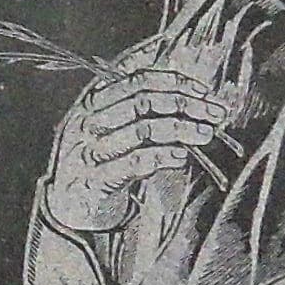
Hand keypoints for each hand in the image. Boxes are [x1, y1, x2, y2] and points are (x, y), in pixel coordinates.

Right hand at [40, 66, 234, 236]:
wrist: (68, 204)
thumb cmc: (99, 160)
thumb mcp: (109, 127)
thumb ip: (137, 109)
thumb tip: (189, 95)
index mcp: (93, 101)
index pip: (137, 80)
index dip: (174, 82)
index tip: (205, 93)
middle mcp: (88, 121)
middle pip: (143, 102)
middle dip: (185, 104)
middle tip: (216, 114)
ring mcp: (89, 150)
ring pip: (141, 130)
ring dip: (180, 129)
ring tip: (206, 134)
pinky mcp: (96, 180)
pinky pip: (132, 163)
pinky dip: (160, 156)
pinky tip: (181, 156)